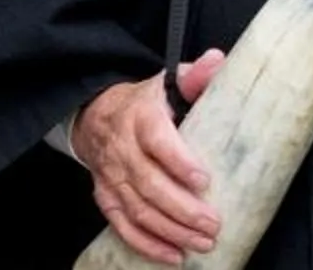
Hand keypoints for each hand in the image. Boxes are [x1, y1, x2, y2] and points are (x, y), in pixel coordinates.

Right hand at [71, 50, 226, 262]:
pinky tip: (173, 257)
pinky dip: (147, 245)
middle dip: (182, 209)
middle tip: (214, 224)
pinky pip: (123, 226)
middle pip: (149, 183)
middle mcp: (122, 148)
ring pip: (138, 209)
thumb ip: (194, 76)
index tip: (204, 179)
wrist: (96, 114)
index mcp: (140, 115)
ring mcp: (112, 176)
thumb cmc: (145, 101)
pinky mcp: (106, 196)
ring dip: (171, 231)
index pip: (156, 139)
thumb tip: (217, 62)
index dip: (178, 161)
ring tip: (202, 243)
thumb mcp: (168, 81)